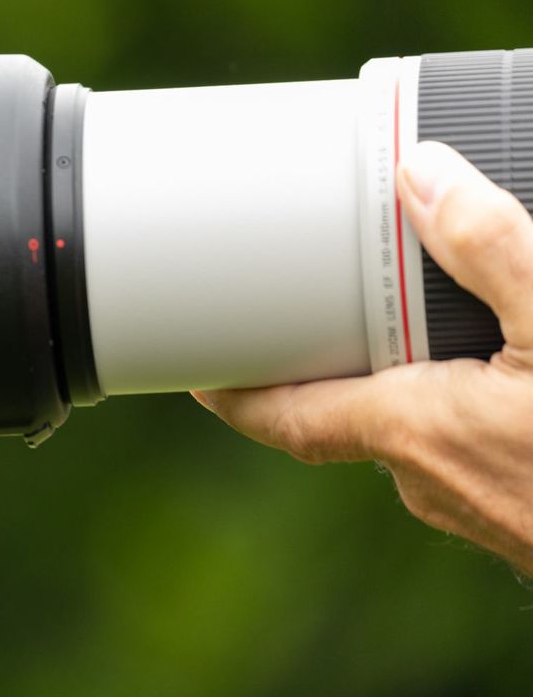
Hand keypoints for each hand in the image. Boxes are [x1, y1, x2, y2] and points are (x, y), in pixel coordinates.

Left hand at [193, 140, 532, 573]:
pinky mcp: (523, 520)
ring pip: (420, 436)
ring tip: (431, 333)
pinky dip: (469, 413)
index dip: (234, 394)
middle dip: (342, 368)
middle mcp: (429, 480)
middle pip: (353, 417)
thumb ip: (493, 249)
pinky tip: (512, 381)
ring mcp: (477, 510)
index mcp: (413, 430)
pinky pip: (473, 454)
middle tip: (331, 313)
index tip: (196, 374)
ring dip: (415, 389)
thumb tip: (422, 176)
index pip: (285, 418)